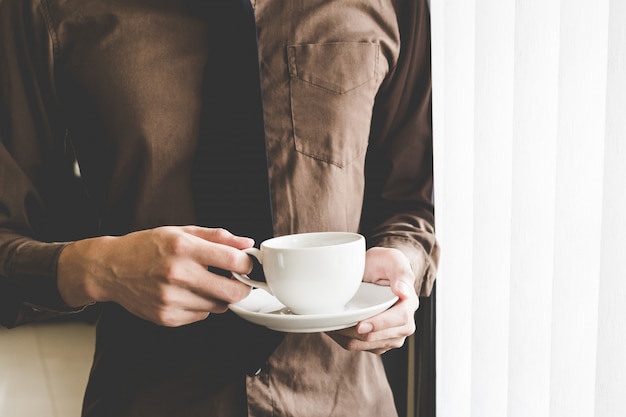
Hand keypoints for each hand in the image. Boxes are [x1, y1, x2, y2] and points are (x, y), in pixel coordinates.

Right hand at [57, 226, 254, 326]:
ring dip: (219, 296)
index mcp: (184, 248)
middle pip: (231, 291)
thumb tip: (246, 243)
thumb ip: (217, 237)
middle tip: (237, 280)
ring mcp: (171, 299)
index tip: (247, 264)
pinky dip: (201, 306)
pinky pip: (201, 316)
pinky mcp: (167, 317)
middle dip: (241, 287)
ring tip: (204, 283)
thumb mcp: (181, 232)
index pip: (233, 260)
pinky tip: (188, 293)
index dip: (247, 264)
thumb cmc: (146, 247)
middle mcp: (178, 274)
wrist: (110, 268)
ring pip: (218, 306)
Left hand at [326, 247, 418, 353]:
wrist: (375, 272)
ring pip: (366, 345)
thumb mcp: (392, 260)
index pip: (399, 319)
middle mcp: (404, 324)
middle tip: (335, 321)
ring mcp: (390, 336)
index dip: (379, 324)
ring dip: (346, 336)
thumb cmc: (383, 264)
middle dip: (355, 332)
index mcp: (409, 304)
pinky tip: (334, 326)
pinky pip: (358, 347)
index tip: (360, 325)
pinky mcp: (376, 342)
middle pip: (379, 336)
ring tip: (331, 323)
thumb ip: (400, 273)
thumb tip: (403, 292)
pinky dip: (343, 339)